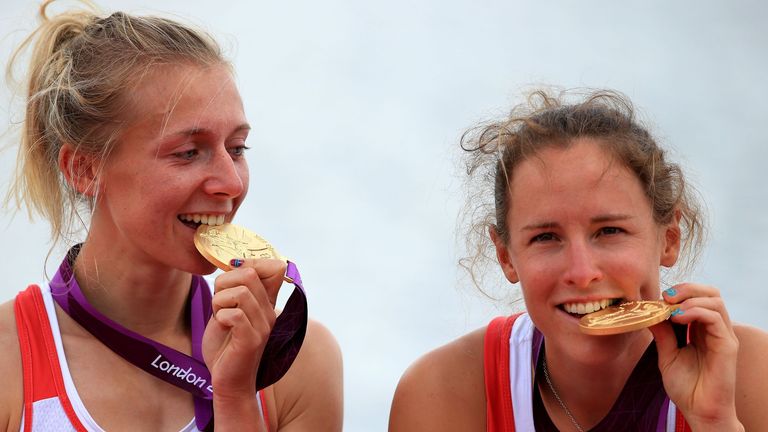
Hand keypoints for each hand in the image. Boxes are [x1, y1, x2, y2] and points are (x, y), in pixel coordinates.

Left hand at [202, 258, 286, 399]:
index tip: (233, 276)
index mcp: (267, 301)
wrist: (228, 381)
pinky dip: (220, 317)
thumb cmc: (226, 345)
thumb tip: (234, 263)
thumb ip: (234, 289)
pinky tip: (221, 326)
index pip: (276, 266)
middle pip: (250, 273)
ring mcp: (263, 326)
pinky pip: (234, 314)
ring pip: (240, 292)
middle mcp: (270, 311)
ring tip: (219, 316)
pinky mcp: (252, 340)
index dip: (250, 263)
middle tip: (219, 303)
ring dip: (219, 301)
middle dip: (224, 283)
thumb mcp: (230, 310)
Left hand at [649, 283, 742, 430]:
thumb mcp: (667, 355)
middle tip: (666, 296)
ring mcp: (723, 336)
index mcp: (701, 330)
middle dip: (687, 288)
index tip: (658, 299)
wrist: (700, 412)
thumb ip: (662, 333)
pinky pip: (716, 318)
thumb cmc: (686, 388)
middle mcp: (715, 329)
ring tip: (671, 308)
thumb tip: (649, 311)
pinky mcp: (727, 346)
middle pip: (710, 293)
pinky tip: (678, 318)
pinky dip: (696, 311)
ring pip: (715, 300)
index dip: (679, 292)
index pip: (698, 297)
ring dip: (690, 297)